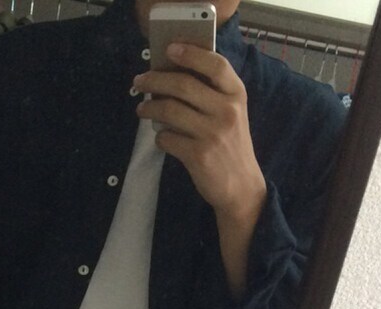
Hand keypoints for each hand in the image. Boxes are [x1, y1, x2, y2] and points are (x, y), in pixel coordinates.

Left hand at [134, 43, 265, 226]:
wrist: (241, 187)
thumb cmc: (231, 145)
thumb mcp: (232, 114)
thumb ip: (212, 94)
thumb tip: (172, 75)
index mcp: (237, 94)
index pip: (215, 64)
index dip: (191, 54)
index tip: (169, 50)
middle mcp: (227, 111)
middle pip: (184, 85)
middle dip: (155, 80)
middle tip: (139, 81)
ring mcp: (213, 133)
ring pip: (170, 111)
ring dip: (150, 109)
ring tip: (141, 110)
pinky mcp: (199, 156)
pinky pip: (168, 139)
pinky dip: (159, 137)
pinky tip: (160, 137)